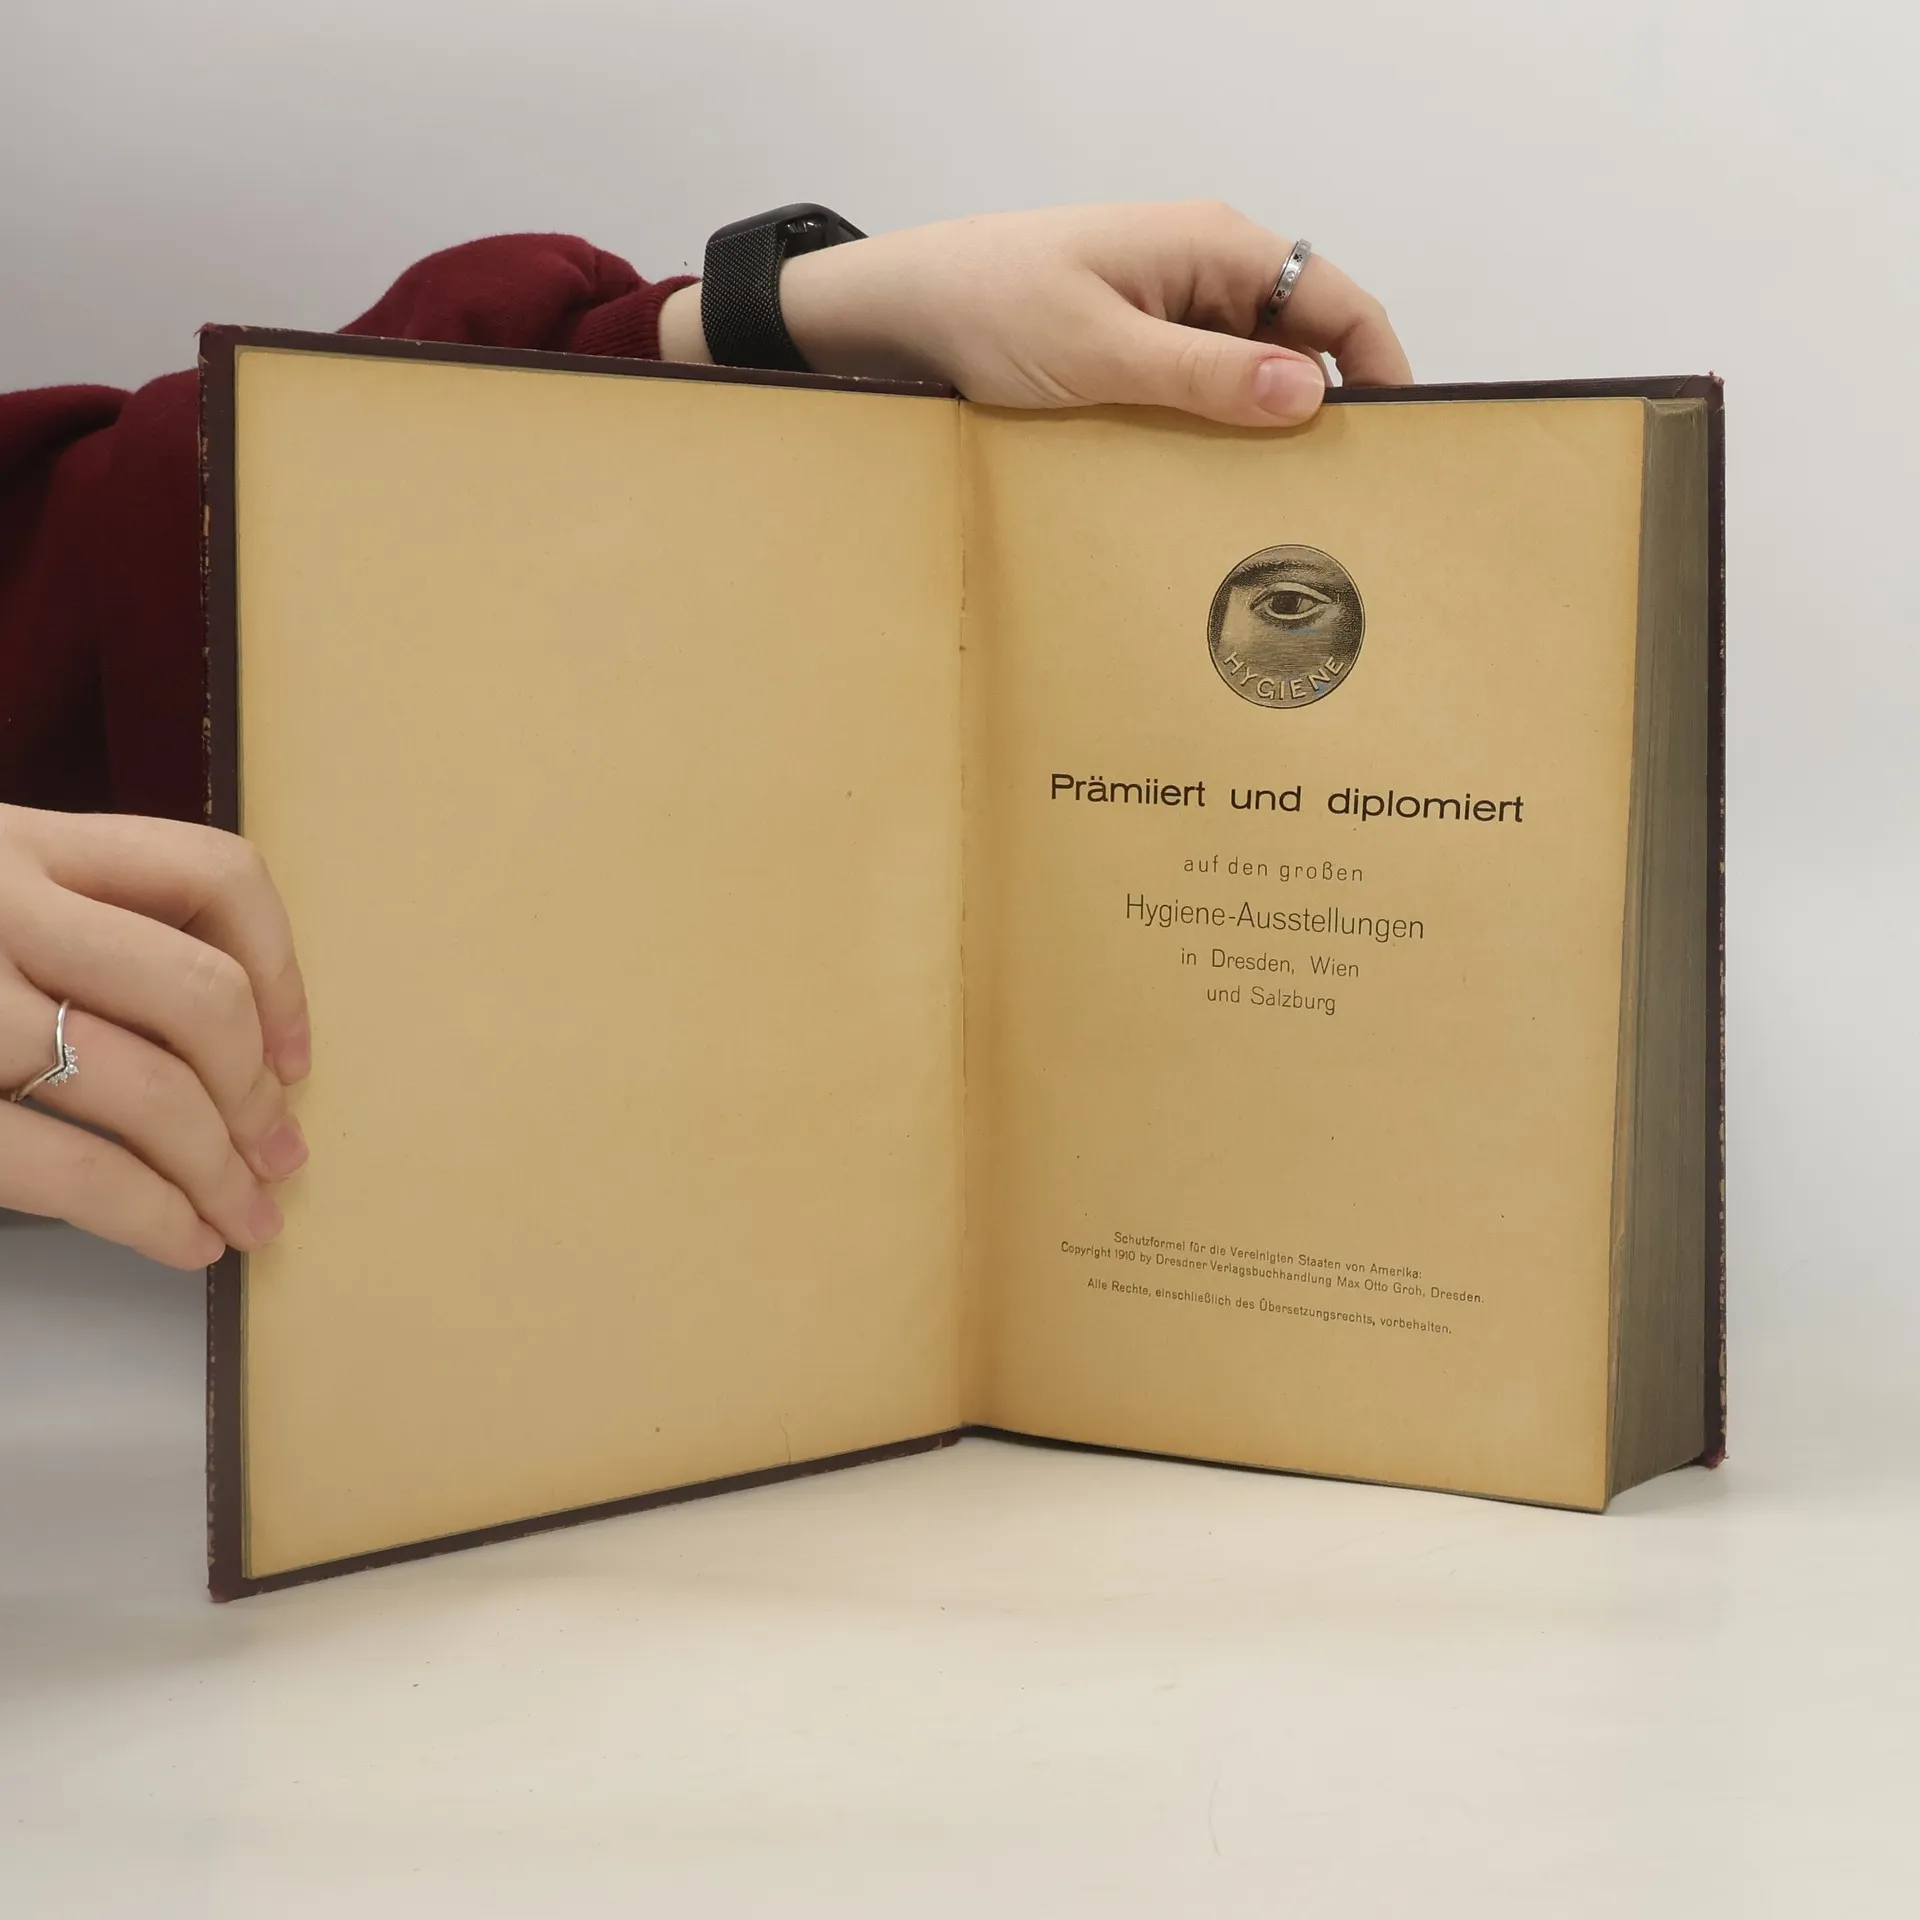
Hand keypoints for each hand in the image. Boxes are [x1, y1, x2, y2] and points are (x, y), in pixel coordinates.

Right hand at [0, 806, 310, 1268]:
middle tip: (281, 1160)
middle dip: (258, 1095)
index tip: (295, 1053)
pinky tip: (181, 1240)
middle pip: (201, 994)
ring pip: (149, 1087)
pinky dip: (150, 1215)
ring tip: (247, 1222)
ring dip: (221, 1172)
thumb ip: (64, 927)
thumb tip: (226, 1041)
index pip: (211, 875)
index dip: (285, 970)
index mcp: (15, 841)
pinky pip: (69, 1167)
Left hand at [658, 201, 1411, 427]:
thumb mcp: (1101, 354)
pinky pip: (1200, 393)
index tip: (1400, 449)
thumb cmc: (988, 307)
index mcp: (1214, 246)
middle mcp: (1204, 272)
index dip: (1382, 372)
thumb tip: (1308, 397)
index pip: (1338, 304)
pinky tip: (1209, 490)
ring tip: (1275, 510)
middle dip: (1324, 415)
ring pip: (1252, 376)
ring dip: (1263, 434)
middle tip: (1337, 502)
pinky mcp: (1136, 350)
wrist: (896, 311)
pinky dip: (1212, 436)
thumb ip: (1207, 378)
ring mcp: (1170, 312)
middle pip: (1304, 343)